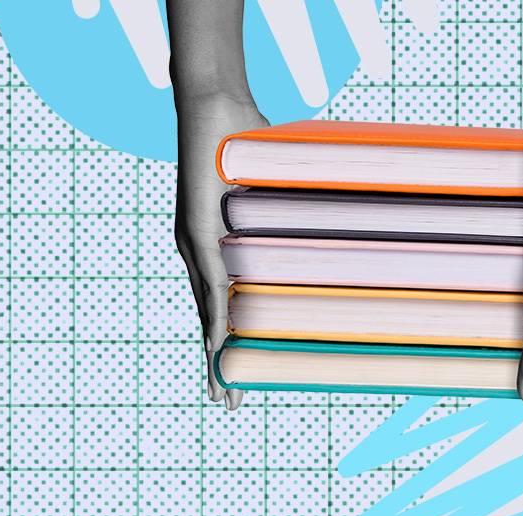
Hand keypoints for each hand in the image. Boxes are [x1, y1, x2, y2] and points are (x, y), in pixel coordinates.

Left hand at [174, 89, 267, 410]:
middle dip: (216, 363)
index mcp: (209, 246)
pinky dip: (214, 313)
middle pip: (207, 319)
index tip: (230, 373)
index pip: (217, 303)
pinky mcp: (195, 233)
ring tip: (220, 389)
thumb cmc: (240, 135)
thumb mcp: (270, 181)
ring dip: (213, 352)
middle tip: (225, 403)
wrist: (212, 104)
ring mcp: (192, 246)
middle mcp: (195, 252)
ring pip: (204, 312)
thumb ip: (286, 200)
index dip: (223, 338)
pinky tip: (218, 342)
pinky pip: (209, 283)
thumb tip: (329, 203)